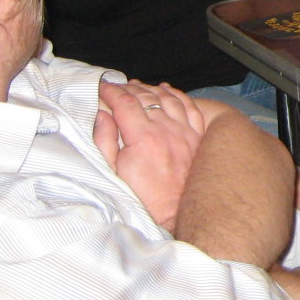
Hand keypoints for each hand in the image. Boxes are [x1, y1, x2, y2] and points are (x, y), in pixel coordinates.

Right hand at [94, 78, 204, 230]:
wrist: (176, 214)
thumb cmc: (142, 197)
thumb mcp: (113, 173)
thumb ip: (105, 141)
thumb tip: (102, 115)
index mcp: (143, 137)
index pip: (125, 103)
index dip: (112, 92)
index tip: (102, 87)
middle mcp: (166, 129)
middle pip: (146, 97)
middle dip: (129, 88)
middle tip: (117, 86)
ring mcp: (184, 131)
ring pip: (168, 98)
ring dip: (151, 88)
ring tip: (138, 85)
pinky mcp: (197, 137)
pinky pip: (189, 107)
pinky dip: (177, 95)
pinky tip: (167, 90)